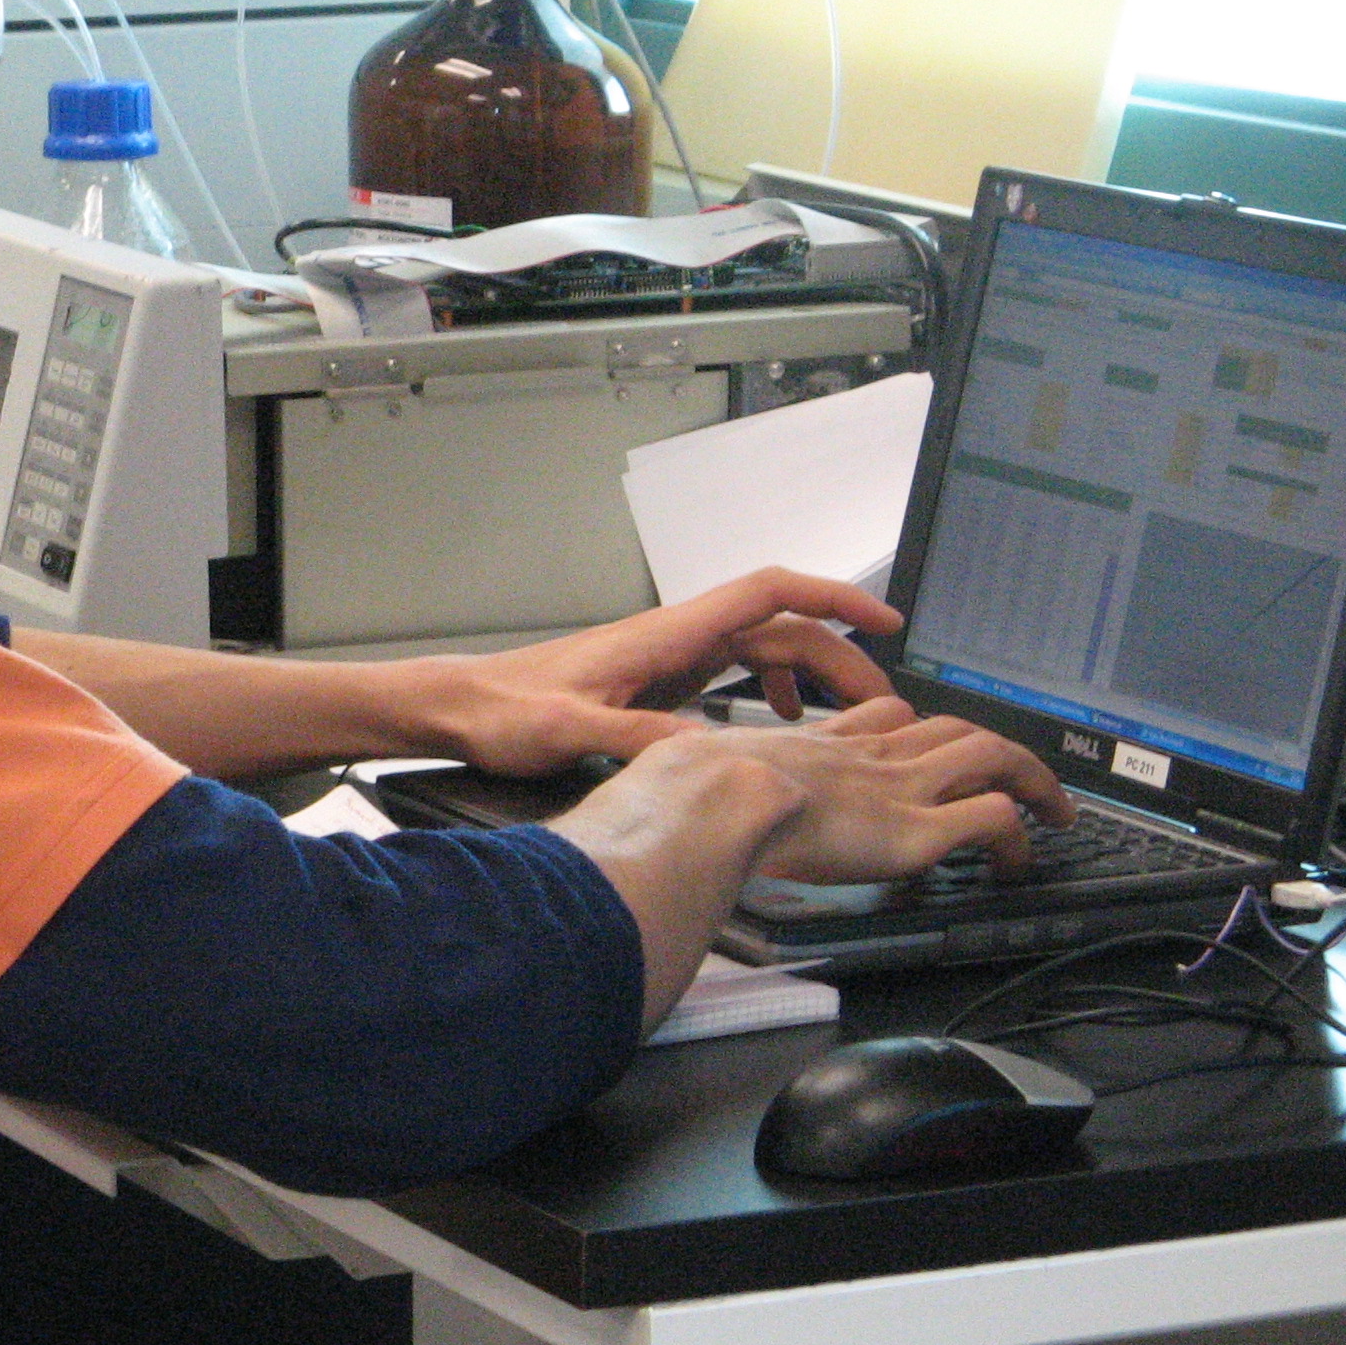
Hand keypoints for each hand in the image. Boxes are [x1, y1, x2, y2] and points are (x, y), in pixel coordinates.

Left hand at [413, 567, 902, 776]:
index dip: (833, 599)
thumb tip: (704, 751)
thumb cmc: (503, 710)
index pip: (767, 594)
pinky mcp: (657, 680)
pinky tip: (775, 724)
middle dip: (840, 658)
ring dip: (810, 678)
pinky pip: (732, 673)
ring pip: (761, 650)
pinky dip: (769, 691)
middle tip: (885, 707)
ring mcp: (667, 656)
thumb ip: (634, 736)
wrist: (460, 706)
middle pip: (780, 628)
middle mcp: (674, 637)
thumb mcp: (569, 730)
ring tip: (846, 722)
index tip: (884, 620)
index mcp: (665, 634)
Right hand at [546, 701, 1074, 1027]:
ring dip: (1032, 780)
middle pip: (951, 727)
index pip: (885, 717)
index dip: (912, 727)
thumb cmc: (690, 793)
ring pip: (992, 757)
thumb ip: (703, 784)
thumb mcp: (694, 776)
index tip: (923, 739)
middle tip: (1020, 772)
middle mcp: (869, 755)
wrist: (709, 797)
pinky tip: (1022, 858)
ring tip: (1055, 809)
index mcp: (820, 744)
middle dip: (994, 744)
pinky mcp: (915, 828)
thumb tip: (669, 809)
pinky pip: (992, 818)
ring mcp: (897, 786)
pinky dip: (1018, 833)